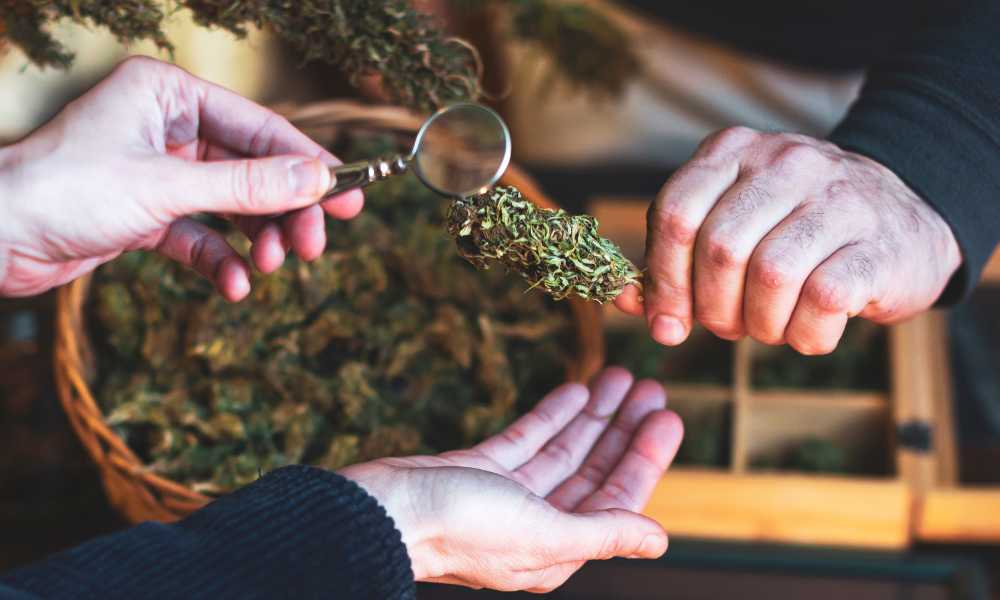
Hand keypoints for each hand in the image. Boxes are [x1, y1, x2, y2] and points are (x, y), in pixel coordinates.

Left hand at [0, 56, 362, 299]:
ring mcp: (159, 172)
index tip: (349, 195)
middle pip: (253, 169)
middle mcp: (168, 128)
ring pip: (232, 205)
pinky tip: (232, 285)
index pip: (260, 128)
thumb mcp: (168, 187)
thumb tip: (319, 180)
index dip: (307, 165)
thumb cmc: (64, 190)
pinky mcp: (148, 214)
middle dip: (284, 211)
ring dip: (257, 239)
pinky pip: (201, 235)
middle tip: (314, 246)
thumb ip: (248, 185)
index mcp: (169, 96)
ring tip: (273, 268)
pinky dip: (220, 260)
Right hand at [340, 367, 681, 592]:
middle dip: (623, 431)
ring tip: (620, 378)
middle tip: (651, 389)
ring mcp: (506, 497)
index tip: (667, 418)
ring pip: (563, 451)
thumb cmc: (459, 530)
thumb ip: (603, 533)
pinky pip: (527, 439)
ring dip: (593, 416)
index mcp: (556, 549)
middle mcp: (536, 525)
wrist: (381, 512)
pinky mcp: (479, 471)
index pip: (615, 501)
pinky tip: (575, 391)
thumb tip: (659, 541)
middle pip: (593, 472)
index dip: (644, 459)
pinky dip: (552, 415)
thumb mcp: (543, 534)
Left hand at [616, 128, 960, 353]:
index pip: (675, 212)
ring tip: (769, 327)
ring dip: (760, 324)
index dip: (662, 278)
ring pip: (770, 276)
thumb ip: (676, 258)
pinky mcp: (878, 244)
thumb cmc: (797, 233)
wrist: (904, 223)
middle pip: (720, 248)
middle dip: (712, 307)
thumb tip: (625, 300)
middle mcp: (786, 161)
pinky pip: (823, 300)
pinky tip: (809, 330)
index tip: (666, 323)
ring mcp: (838, 197)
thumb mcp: (733, 224)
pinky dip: (806, 334)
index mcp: (735, 150)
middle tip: (726, 326)